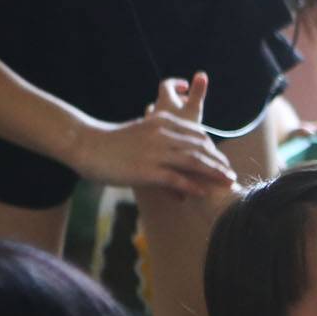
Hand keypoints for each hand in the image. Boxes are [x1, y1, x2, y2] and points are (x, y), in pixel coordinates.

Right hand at [75, 72, 235, 195]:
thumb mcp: (140, 135)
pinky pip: (176, 178)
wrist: (85, 144)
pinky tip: (205, 192)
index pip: (197, 135)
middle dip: (218, 162)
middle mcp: (163, 135)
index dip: (212, 149)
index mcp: (162, 122)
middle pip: (200, 148)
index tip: (222, 161)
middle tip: (231, 174)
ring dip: (214, 173)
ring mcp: (156, 152)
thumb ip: (158, 144)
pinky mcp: (147, 170)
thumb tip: (164, 145)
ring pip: (193, 161)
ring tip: (227, 182)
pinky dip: (193, 186)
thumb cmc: (110, 143)